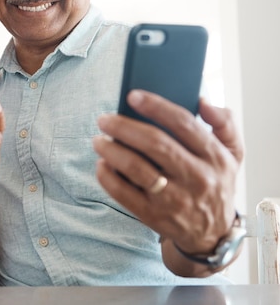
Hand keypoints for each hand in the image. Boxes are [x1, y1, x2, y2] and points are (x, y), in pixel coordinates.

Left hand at [93, 90, 243, 255]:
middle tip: (104, 119)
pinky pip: (124, 194)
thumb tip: (203, 101)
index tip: (132, 96)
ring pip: (136, 168)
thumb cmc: (215, 182)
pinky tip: (101, 164)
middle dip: (124, 127)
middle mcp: (197, 177)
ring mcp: (175, 199)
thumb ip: (224, 123)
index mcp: (215, 157)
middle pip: (155, 144)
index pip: (184, 124)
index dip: (156, 106)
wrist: (212, 234)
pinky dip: (108, 177)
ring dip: (111, 150)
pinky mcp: (154, 216)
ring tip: (98, 140)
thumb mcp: (233, 154)